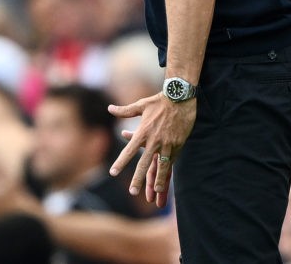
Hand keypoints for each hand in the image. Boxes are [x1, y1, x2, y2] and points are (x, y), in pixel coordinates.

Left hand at [108, 94, 195, 208]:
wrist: (180, 97)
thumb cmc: (159, 101)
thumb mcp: (141, 105)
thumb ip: (125, 111)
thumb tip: (109, 108)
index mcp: (143, 131)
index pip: (129, 150)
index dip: (121, 162)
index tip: (113, 172)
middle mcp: (154, 140)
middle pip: (144, 163)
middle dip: (138, 179)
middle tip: (133, 192)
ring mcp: (167, 143)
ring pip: (161, 166)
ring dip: (158, 180)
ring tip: (155, 192)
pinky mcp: (178, 144)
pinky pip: (172, 159)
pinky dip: (168, 170)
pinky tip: (166, 178)